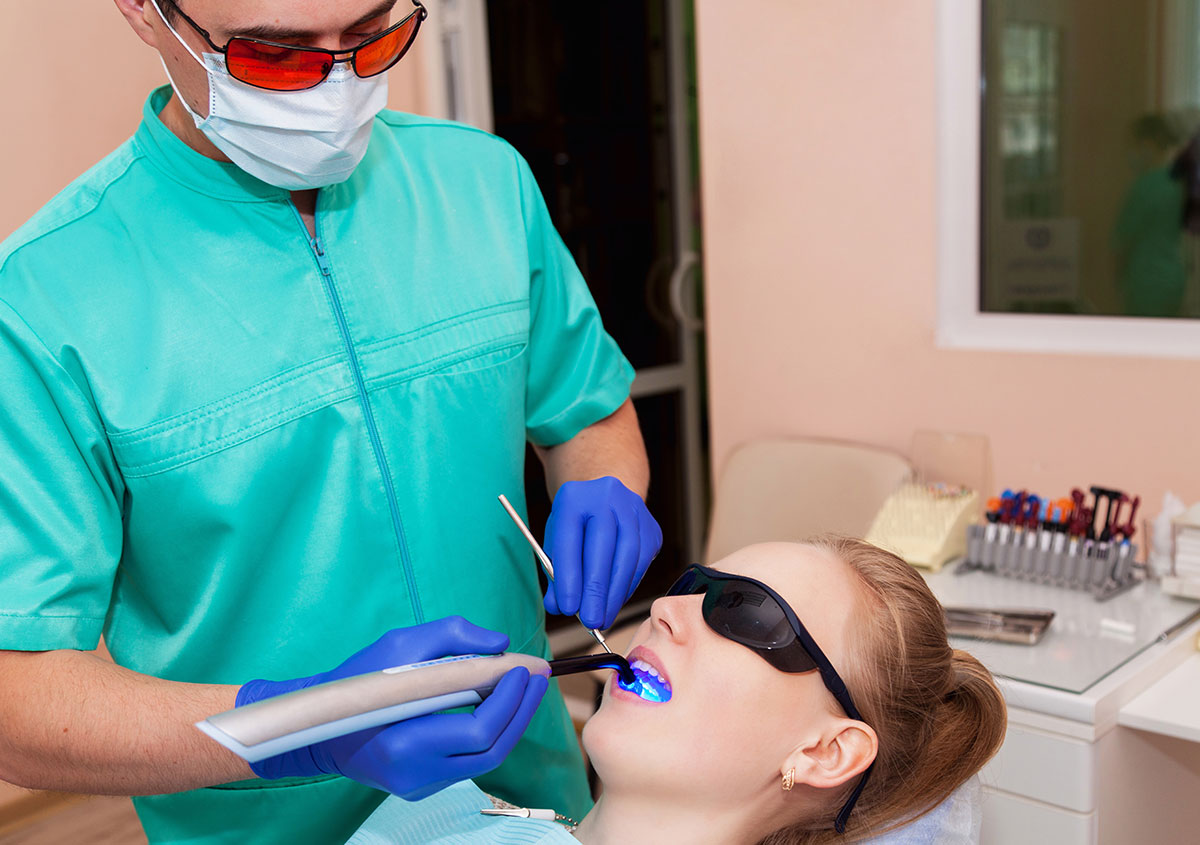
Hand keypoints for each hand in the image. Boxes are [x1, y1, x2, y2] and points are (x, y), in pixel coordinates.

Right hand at [236, 616, 547, 799]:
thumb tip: (501, 642)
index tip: (522, 668)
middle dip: (520, 711)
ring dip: (511, 722)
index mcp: (404, 743)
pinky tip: (499, 706)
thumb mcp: (399, 643)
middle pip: (491, 751)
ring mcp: (420, 786)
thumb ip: (452, 635)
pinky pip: (469, 762)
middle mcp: (415, 774)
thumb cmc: (357, 679)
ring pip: (485, 760)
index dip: (508, 701)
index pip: (477, 732)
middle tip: (537, 677)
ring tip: (525, 688)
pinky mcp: (423, 787)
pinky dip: (491, 733)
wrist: (318, 726)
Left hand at [543, 476, 662, 629]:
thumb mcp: (556, 542)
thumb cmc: (576, 527)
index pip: (570, 540)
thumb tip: (557, 606)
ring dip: (615, 593)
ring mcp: (634, 510)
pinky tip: (616, 602)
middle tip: (590, 621)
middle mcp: (606, 497)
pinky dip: (628, 587)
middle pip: (603, 547)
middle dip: (596, 590)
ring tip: (603, 618)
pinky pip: (643, 562)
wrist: (604, 501)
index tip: (567, 608)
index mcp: (573, 498)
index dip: (569, 577)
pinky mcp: (652, 528)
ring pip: (629, 555)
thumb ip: (554, 573)